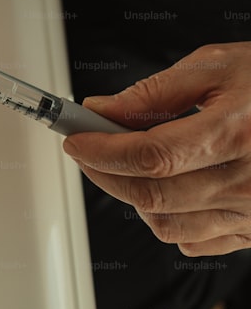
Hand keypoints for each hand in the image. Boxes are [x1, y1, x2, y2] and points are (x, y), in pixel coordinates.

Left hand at [63, 42, 250, 255]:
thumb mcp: (216, 66)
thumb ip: (153, 92)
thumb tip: (101, 111)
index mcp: (235, 134)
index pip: (150, 156)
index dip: (102, 150)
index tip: (75, 138)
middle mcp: (248, 182)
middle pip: (151, 194)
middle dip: (104, 171)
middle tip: (87, 148)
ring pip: (166, 225)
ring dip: (131, 196)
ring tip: (127, 164)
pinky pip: (194, 242)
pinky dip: (165, 219)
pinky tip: (165, 188)